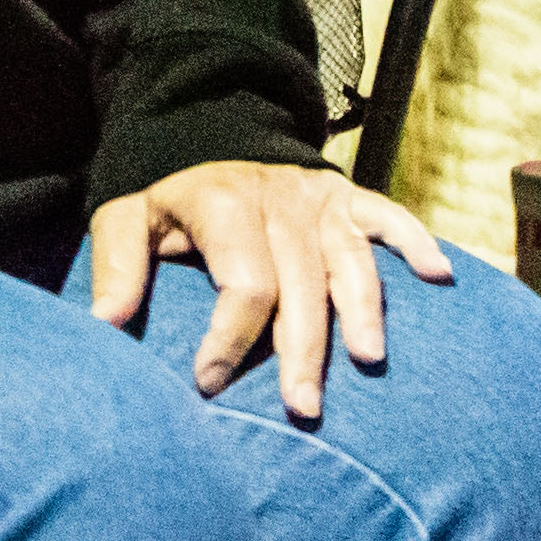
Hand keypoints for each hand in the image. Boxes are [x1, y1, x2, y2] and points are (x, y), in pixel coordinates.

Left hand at [89, 160, 454, 424]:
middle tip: (303, 410)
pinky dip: (415, 243)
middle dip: (302, 351)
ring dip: (362, 312)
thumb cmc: (169, 200)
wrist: (207, 131)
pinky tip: (437, 277)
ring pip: (349, 261)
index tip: (210, 384)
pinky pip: (389, 216)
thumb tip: (103, 327)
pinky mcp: (346, 196)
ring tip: (369, 362)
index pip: (243, 281)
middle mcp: (278, 198)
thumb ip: (117, 267)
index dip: (230, 338)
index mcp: (224, 203)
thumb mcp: (126, 218)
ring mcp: (318, 197)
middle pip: (300, 284)